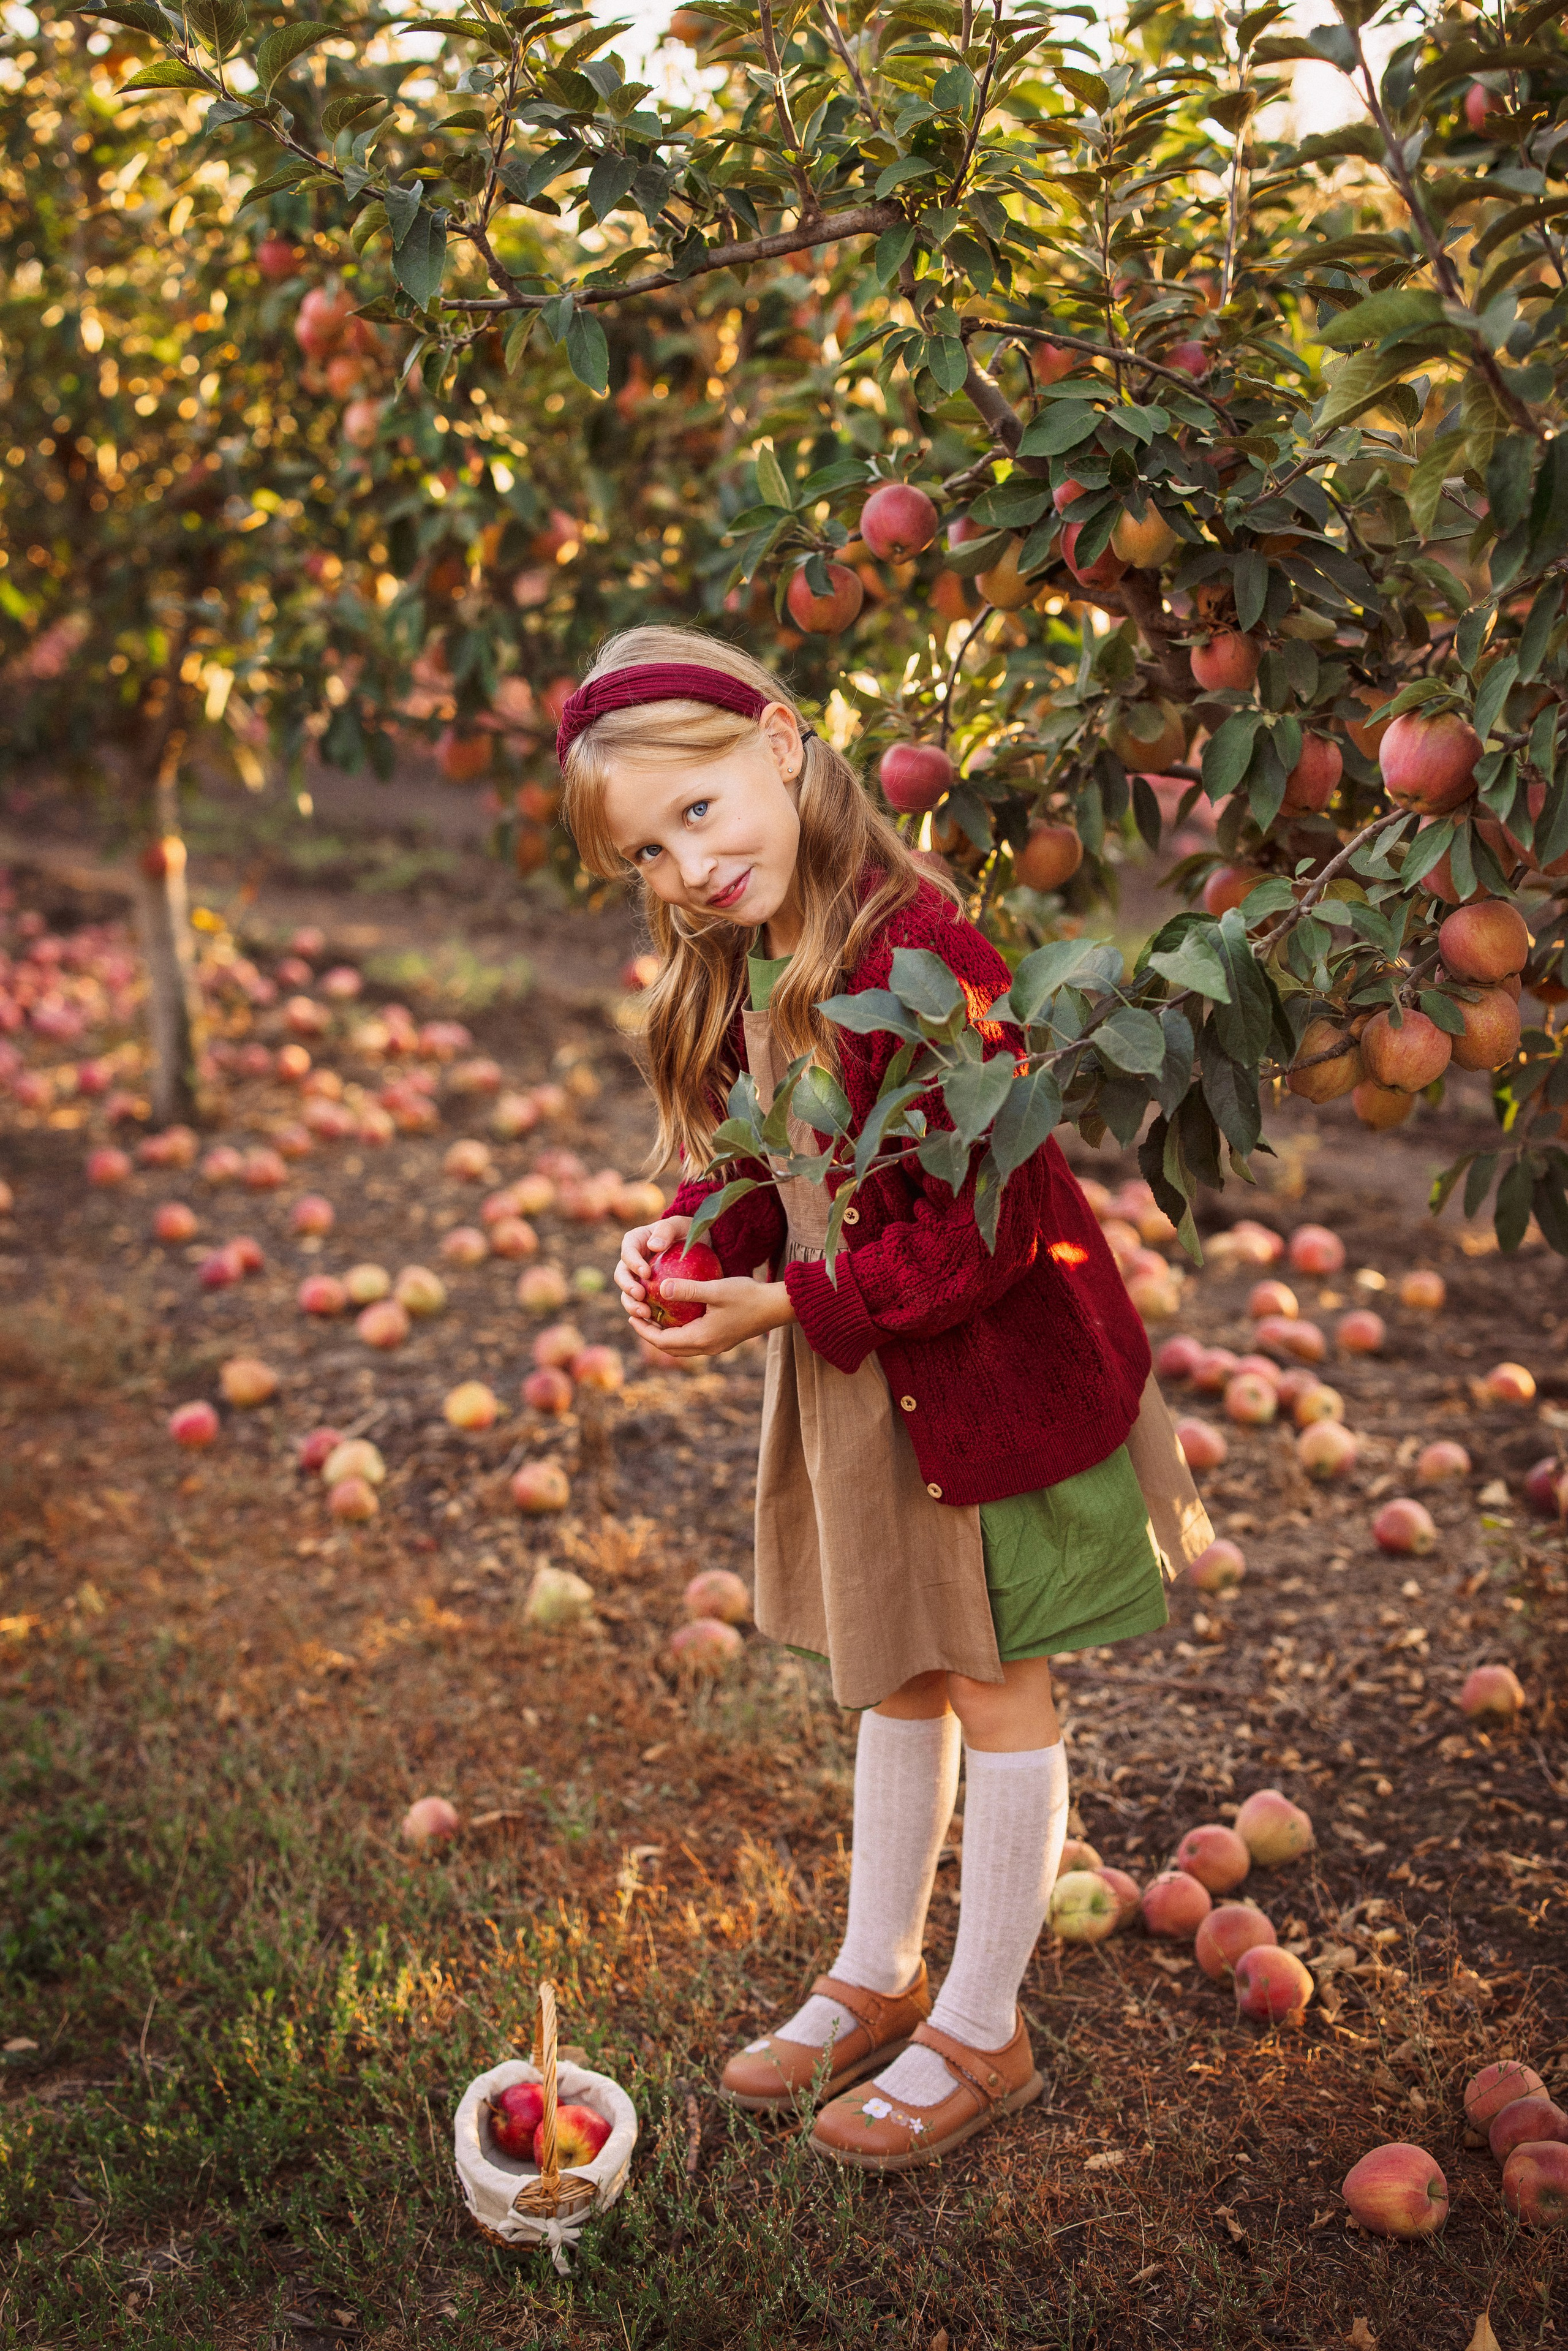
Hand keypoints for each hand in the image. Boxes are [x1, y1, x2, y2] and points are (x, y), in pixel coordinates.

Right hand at [615, 1214, 690, 1313]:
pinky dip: (646, 1314)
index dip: (633, 1263)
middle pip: (622, 1275)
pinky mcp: (648, 1294)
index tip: (646, 1273)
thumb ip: (667, 1230)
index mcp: (636, 1242)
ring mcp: (638, 1279)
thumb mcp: (681, 1225)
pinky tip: (655, 1322)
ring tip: (645, 1313)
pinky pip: (643, 1305)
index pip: (628, 1252)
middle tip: (640, 1296)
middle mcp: (633, 1262)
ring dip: (632, 1305)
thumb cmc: (688, 1232)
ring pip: (628, 1294)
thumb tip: (652, 1246)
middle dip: (628, 1287)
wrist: (700, 1248)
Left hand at [627, 1272, 795, 1359]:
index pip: (663, 1341)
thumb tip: (659, 1288)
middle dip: (651, 1335)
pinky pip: (693, 1341)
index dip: (644, 1331)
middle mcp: (707, 1347)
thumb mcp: (715, 1289)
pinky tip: (677, 1316)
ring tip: (653, 1317)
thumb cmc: (748, 1295)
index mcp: (702, 1338)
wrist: (778, 1307)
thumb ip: (687, 1290)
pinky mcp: (723, 1341)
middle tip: (638, 1317)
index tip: (631, 1316)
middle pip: (670, 1348)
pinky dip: (679, 1333)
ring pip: (682, 1347)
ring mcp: (716, 1346)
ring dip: (665, 1335)